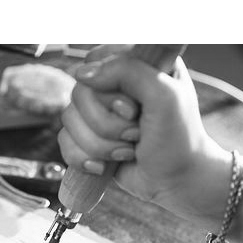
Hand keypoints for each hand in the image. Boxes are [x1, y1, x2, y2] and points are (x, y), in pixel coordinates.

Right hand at [58, 45, 228, 220]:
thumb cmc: (178, 138)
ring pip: (69, 120)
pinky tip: (104, 166)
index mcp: (136, 64)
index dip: (107, 89)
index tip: (133, 109)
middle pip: (79, 94)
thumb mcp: (164, 96)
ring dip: (99, 145)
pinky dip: (83, 159)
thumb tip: (82, 74)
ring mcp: (98, 112)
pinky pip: (64, 142)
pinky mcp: (87, 138)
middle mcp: (114, 85)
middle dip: (106, 124)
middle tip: (135, 134)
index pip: (95, 60)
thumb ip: (128, 71)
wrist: (175, 182)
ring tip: (127, 151)